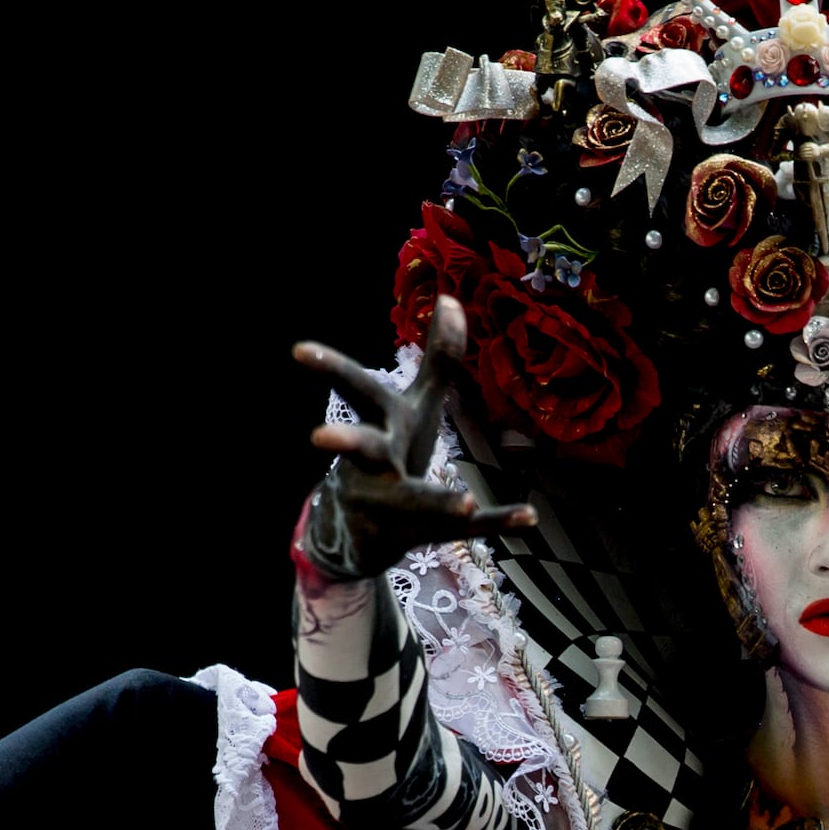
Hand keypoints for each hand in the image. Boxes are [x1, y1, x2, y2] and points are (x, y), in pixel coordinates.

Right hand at [293, 300, 536, 577]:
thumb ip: (437, 358)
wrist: (366, 529)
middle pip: (360, 447)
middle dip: (345, 441)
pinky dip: (498, 522)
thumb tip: (450, 297)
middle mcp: (376, 464)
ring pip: (411, 500)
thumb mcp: (415, 404)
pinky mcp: (420, 532)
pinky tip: (530, 518)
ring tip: (465, 503)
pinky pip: (463, 531)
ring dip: (437, 500)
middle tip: (320, 438)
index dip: (330, 368)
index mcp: (380, 425)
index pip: (355, 391)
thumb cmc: (394, 450)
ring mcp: (392, 503)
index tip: (298, 351)